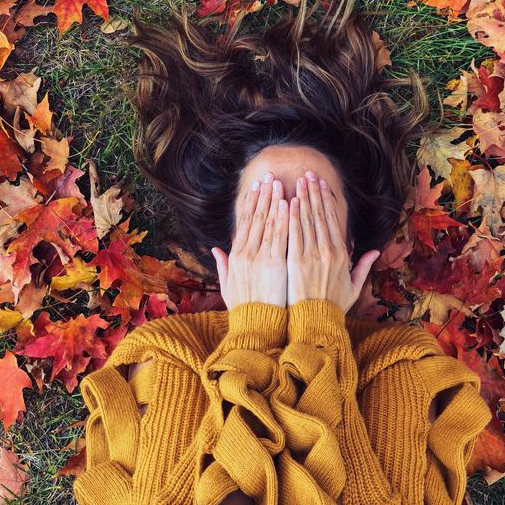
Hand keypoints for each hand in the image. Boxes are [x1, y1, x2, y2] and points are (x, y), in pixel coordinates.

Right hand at [211, 172, 288, 307]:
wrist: (257, 328)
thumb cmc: (246, 310)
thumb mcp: (229, 287)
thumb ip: (223, 266)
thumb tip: (216, 249)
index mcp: (236, 257)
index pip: (244, 223)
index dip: (251, 203)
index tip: (256, 187)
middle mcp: (246, 253)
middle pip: (256, 217)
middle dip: (263, 195)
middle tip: (269, 175)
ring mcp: (261, 257)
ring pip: (268, 222)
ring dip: (274, 200)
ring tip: (279, 183)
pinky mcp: (275, 264)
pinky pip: (281, 236)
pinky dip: (284, 218)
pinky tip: (288, 203)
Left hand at [287, 171, 380, 311]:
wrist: (316, 322)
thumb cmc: (332, 306)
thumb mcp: (354, 287)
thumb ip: (363, 266)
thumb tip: (375, 252)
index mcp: (341, 255)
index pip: (332, 220)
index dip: (326, 200)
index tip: (322, 184)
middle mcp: (327, 251)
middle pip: (319, 215)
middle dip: (313, 192)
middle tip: (308, 174)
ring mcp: (311, 255)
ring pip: (306, 220)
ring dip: (302, 198)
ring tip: (298, 180)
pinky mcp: (295, 261)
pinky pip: (293, 234)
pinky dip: (292, 217)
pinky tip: (289, 202)